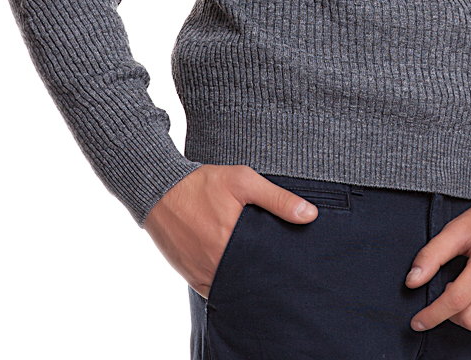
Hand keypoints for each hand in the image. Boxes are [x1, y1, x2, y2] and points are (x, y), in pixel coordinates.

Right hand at [143, 164, 317, 296]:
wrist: (160, 189)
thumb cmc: (204, 183)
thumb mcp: (243, 181)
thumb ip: (278, 199)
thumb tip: (310, 215)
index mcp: (231, 242)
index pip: (267, 267)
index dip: (280, 265)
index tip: (290, 260)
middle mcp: (216, 264)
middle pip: (251, 279)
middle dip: (264, 274)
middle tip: (276, 263)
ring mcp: (202, 273)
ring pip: (233, 286)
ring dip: (245, 280)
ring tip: (257, 266)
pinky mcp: (190, 276)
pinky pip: (215, 289)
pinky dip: (227, 283)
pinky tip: (236, 270)